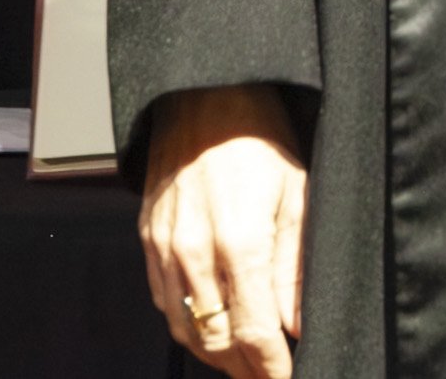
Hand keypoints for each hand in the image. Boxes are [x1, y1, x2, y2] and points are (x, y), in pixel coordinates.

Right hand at [140, 84, 306, 377]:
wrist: (205, 95)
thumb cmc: (260, 137)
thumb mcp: (298, 194)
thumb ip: (295, 266)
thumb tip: (297, 323)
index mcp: (238, 242)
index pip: (253, 333)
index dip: (270, 366)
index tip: (286, 376)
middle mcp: (193, 253)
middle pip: (215, 341)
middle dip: (243, 367)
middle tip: (268, 371)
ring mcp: (164, 248)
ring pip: (184, 328)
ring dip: (214, 352)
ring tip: (244, 358)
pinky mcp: (147, 240)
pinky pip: (163, 301)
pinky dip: (188, 322)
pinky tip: (212, 321)